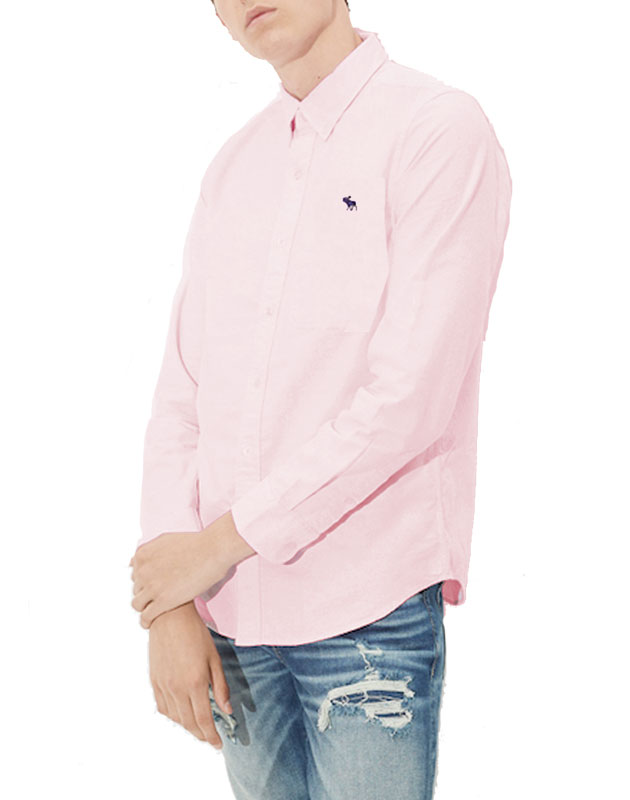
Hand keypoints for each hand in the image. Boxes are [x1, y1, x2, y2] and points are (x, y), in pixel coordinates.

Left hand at [129, 510, 255, 627]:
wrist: (213, 550)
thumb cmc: (195, 544)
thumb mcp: (165, 541)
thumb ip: (149, 551)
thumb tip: (134, 561)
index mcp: (142, 555)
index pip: (135, 574)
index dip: (146, 580)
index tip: (157, 584)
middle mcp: (143, 570)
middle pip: (137, 589)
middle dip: (147, 593)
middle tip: (161, 596)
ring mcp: (152, 586)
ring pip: (138, 604)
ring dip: (146, 607)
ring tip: (156, 610)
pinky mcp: (163, 601)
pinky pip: (146, 617)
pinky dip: (146, 622)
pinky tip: (152, 622)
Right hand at [148, 602, 231, 749]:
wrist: (170, 617)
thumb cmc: (196, 634)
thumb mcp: (215, 658)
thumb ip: (220, 686)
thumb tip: (227, 709)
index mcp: (195, 682)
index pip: (204, 720)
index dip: (211, 736)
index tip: (218, 744)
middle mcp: (177, 688)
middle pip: (189, 723)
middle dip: (201, 735)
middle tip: (210, 740)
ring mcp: (164, 685)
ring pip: (175, 718)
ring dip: (187, 727)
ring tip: (198, 728)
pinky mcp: (155, 681)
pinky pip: (163, 707)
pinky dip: (173, 716)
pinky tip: (181, 715)